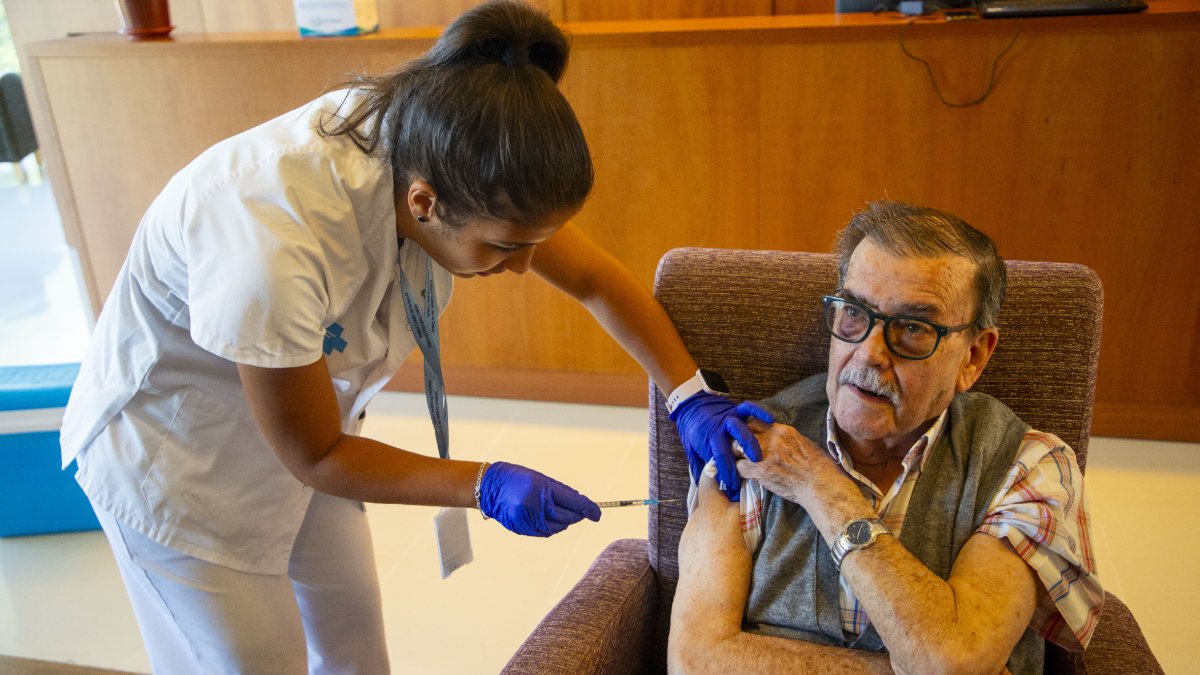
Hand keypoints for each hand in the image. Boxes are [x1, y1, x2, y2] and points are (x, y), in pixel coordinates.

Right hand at [478, 461, 600, 536]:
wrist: (489, 487)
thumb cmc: (517, 478)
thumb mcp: (540, 479)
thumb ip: (561, 493)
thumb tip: (580, 505)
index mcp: (542, 491)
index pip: (572, 502)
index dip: (588, 509)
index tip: (598, 514)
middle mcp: (536, 508)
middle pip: (566, 517)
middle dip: (576, 515)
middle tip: (582, 510)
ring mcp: (529, 521)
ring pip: (557, 527)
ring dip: (564, 521)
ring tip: (561, 511)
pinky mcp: (523, 529)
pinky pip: (545, 532)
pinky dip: (552, 526)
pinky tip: (549, 518)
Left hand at [669, 393, 774, 500]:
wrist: (690, 406)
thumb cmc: (692, 430)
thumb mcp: (691, 447)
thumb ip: (698, 464)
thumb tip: (701, 486)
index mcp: (709, 439)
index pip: (719, 458)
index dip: (727, 473)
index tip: (734, 486)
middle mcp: (720, 429)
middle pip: (732, 442)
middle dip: (741, 457)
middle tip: (752, 469)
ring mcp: (729, 418)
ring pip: (741, 427)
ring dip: (751, 441)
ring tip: (760, 453)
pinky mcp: (736, 409)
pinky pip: (748, 408)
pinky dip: (759, 412)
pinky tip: (770, 420)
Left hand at [735, 421, 846, 507]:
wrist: (820, 484)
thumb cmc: (818, 467)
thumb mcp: (803, 444)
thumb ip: (786, 440)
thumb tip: (777, 442)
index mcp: (782, 430)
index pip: (756, 423)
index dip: (750, 432)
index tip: (749, 440)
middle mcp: (771, 438)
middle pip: (743, 433)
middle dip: (740, 442)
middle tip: (741, 452)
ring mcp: (764, 453)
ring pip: (736, 449)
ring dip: (738, 456)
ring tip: (743, 464)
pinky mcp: (760, 469)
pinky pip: (739, 467)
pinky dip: (740, 472)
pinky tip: (747, 476)